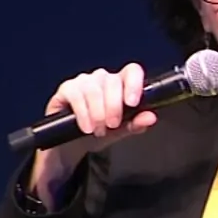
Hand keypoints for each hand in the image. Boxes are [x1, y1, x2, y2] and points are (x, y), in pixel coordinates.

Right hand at [30, 63, 157, 200]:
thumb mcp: (120, 131)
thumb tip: (150, 117)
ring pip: (94, 90)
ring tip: (98, 130)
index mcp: (120, 84)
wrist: (73, 145)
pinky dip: (83, 113)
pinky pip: (76, 95)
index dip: (134, 84)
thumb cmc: (99, 132)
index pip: (132, 72)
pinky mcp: (66, 88)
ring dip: (97, 113)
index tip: (132, 103)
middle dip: (114, 107)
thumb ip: (135, 123)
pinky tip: (86, 127)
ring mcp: (83, 81)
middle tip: (112, 125)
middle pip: (112, 82)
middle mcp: (102, 78)